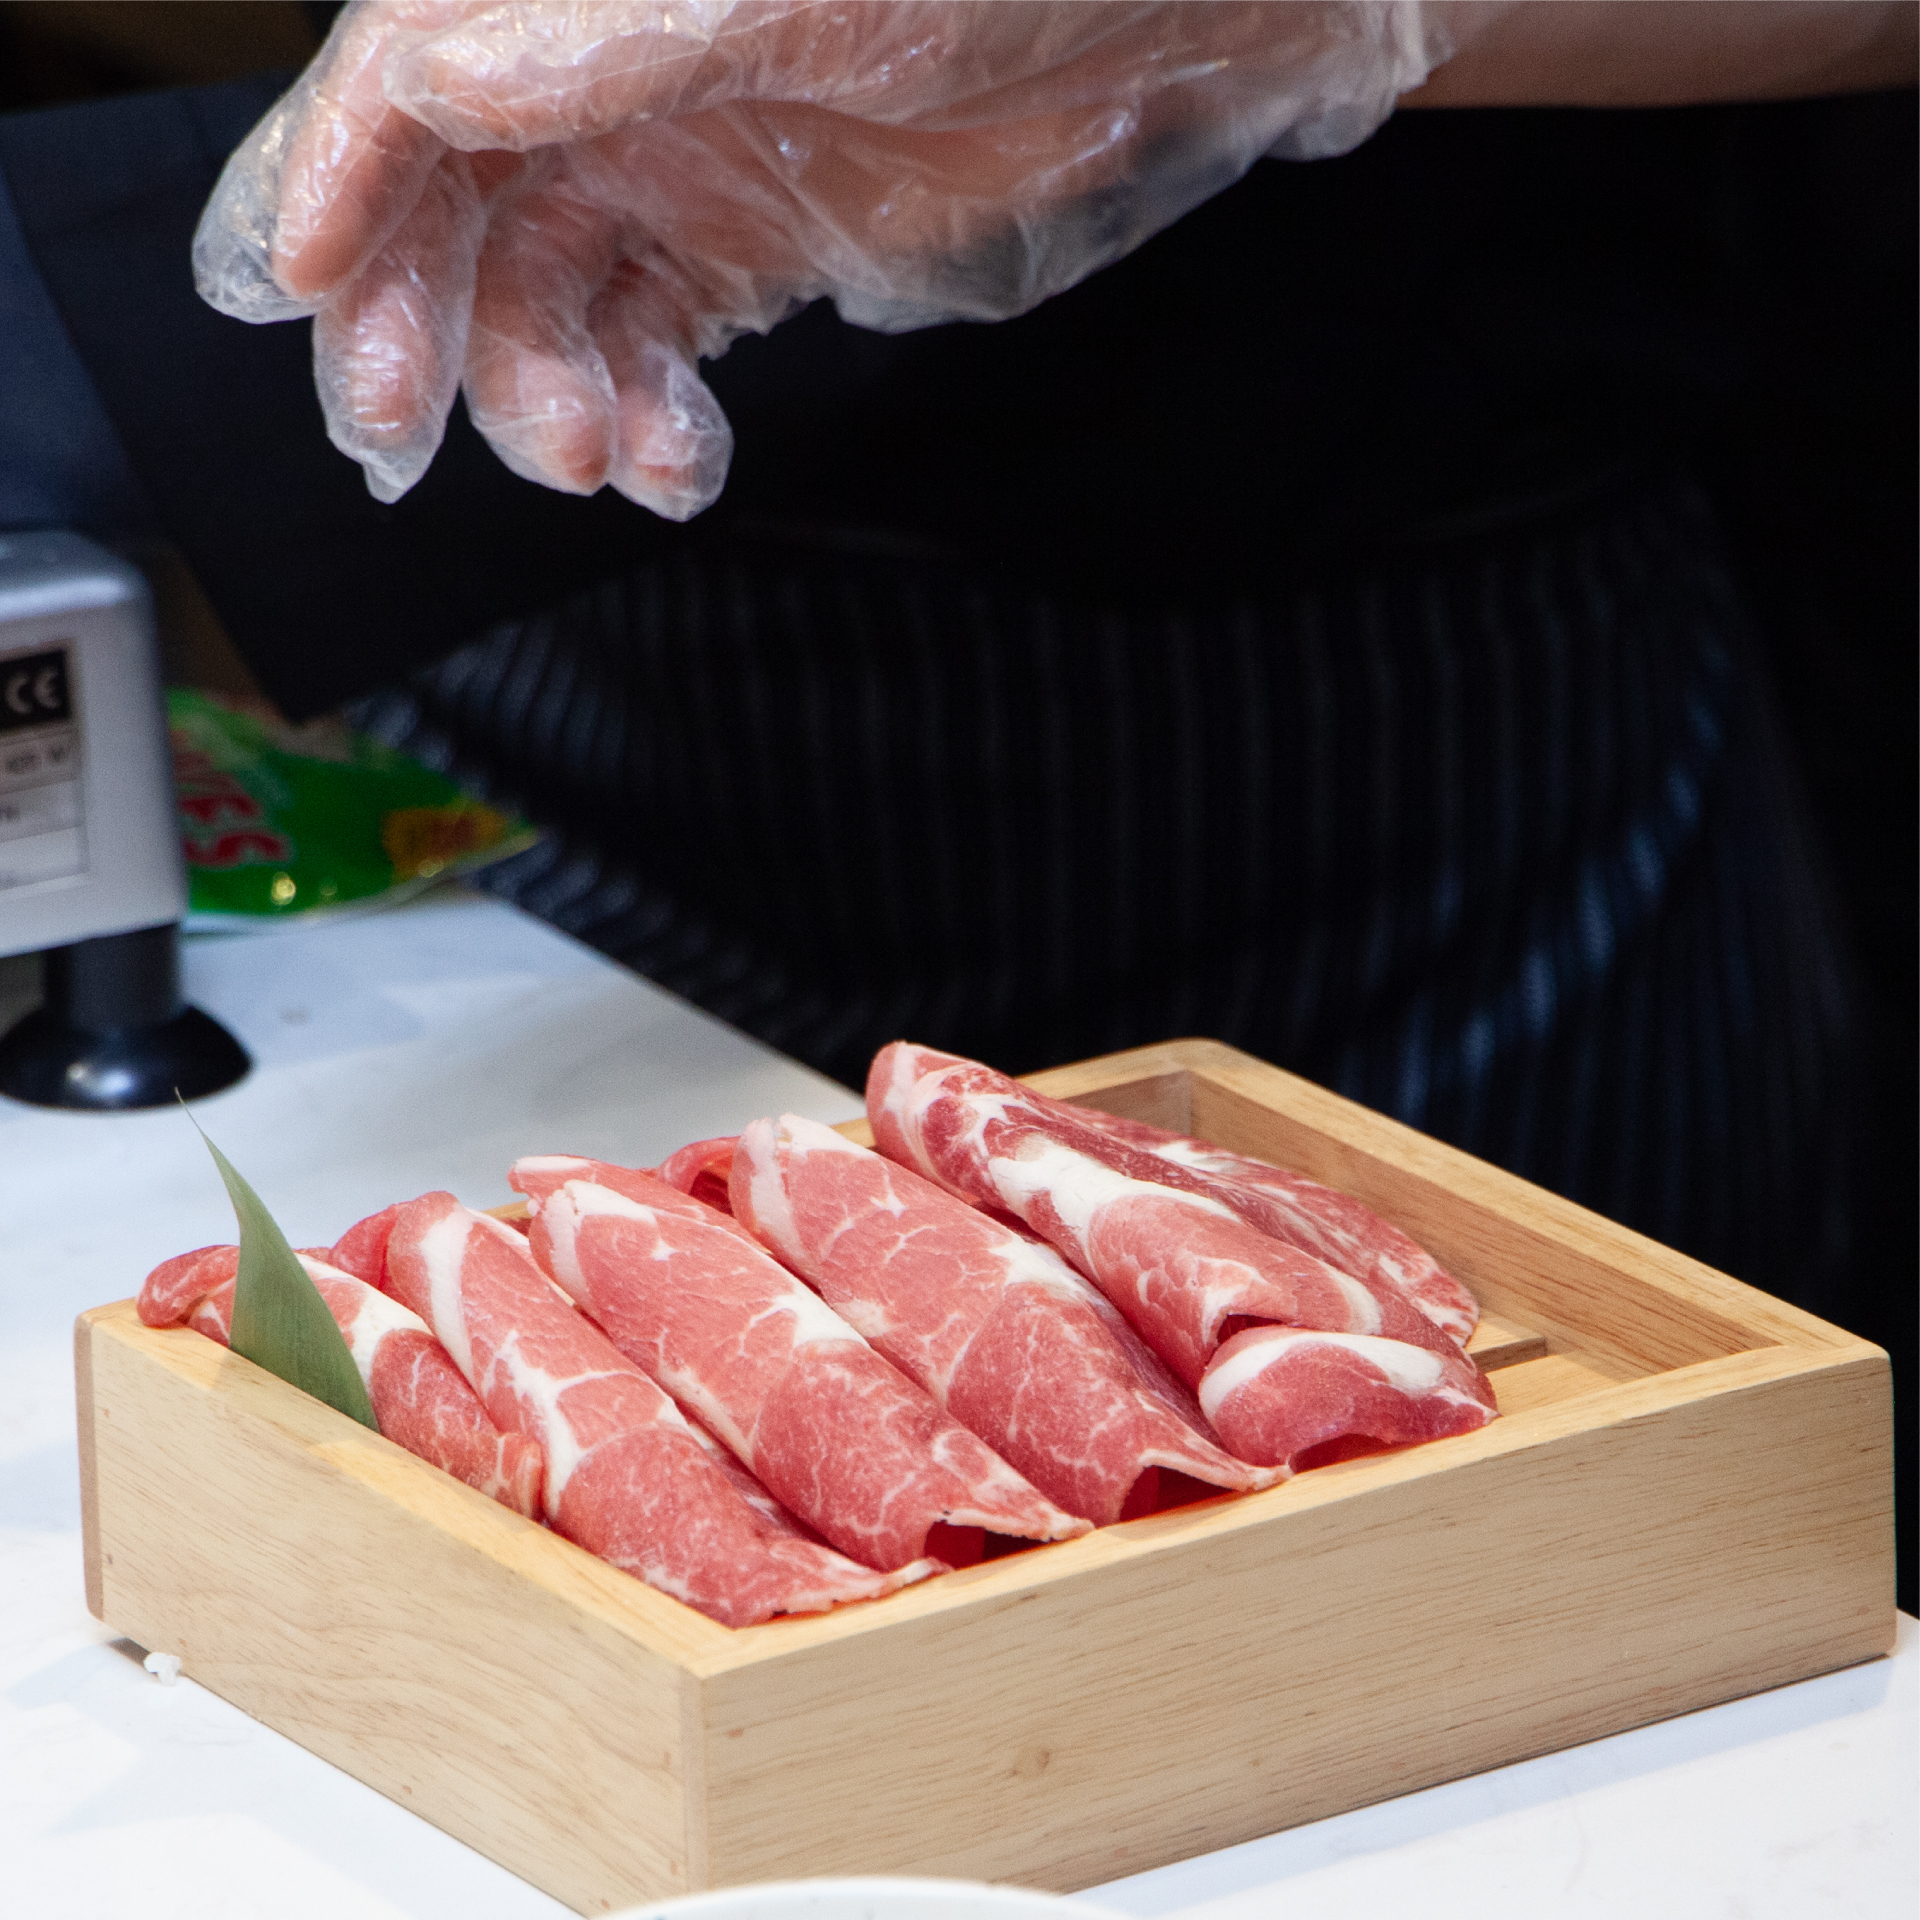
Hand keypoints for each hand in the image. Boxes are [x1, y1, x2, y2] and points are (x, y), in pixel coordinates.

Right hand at [196, 2, 1457, 513]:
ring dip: (556, 395)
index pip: (414, 75)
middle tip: (417, 438)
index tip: (306, 301)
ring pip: (556, 297)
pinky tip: (673, 460)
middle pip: (464, 204)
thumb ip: (603, 40)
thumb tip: (433, 80)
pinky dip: (649, 416)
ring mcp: (688, 158)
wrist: (1179, 13)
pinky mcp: (756, 243)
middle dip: (431, 327)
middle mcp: (619, 65)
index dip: (344, 186)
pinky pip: (656, 343)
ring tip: (611, 460)